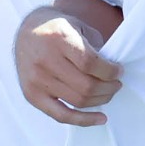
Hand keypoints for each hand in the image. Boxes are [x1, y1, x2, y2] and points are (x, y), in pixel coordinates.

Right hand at [16, 7, 123, 125]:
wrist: (25, 32)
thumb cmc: (56, 28)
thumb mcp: (77, 25)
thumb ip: (94, 46)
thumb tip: (111, 72)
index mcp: (59, 38)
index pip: (90, 63)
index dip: (110, 71)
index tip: (119, 71)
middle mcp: (45, 60)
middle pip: (85, 85)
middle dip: (109, 87)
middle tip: (117, 84)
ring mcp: (37, 80)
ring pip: (77, 101)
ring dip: (100, 100)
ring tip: (108, 93)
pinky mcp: (31, 95)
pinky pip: (61, 115)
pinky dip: (83, 120)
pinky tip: (100, 118)